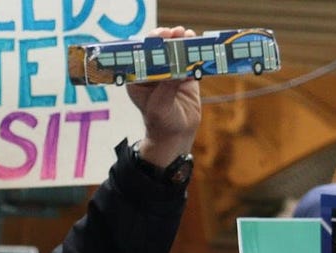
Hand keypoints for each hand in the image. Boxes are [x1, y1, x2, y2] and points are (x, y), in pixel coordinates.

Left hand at [125, 25, 201, 165]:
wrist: (175, 138)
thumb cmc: (161, 124)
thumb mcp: (160, 106)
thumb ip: (168, 86)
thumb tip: (179, 68)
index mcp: (139, 78)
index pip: (143, 55)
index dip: (151, 43)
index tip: (160, 36)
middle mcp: (153, 73)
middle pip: (159, 50)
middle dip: (167, 39)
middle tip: (175, 33)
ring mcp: (170, 74)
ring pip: (174, 54)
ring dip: (181, 43)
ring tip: (187, 35)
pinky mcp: (185, 79)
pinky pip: (189, 64)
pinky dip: (193, 55)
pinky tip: (197, 45)